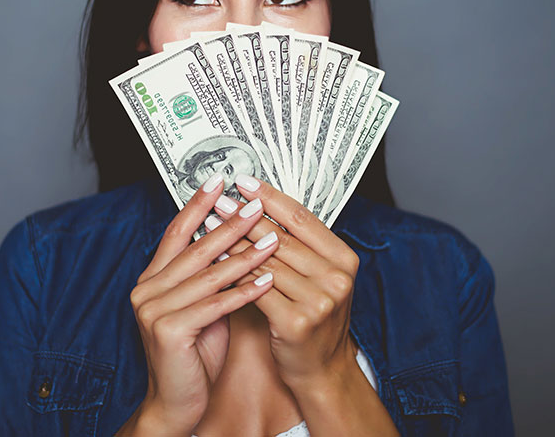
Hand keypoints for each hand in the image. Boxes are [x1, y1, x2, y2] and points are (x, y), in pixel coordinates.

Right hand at [121, 173, 279, 435]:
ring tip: (273, 239)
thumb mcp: (202, 306)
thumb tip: (236, 236)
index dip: (198, 205)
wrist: (177, 404)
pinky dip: (243, 291)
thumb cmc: (195, 354)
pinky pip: (214, 305)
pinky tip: (267, 280)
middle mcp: (147, 289)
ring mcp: (154, 310)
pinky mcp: (169, 331)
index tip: (220, 180)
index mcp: (152, 278)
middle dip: (230, 224)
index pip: (176, 232)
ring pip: (208, 275)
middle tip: (257, 204)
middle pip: (195, 248)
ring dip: (244, 255)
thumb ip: (209, 276)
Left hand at [211, 175, 360, 390]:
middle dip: (246, 217)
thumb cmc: (314, 319)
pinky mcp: (296, 322)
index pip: (303, 218)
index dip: (271, 197)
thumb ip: (300, 247)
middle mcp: (336, 277)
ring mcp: (319, 301)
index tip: (245, 182)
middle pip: (281, 238)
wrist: (322, 372)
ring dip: (233, 241)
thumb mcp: (319, 278)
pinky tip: (215, 260)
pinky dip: (233, 272)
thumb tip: (261, 206)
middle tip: (220, 200)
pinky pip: (256, 289)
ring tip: (210, 224)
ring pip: (265, 262)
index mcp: (344, 259)